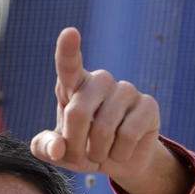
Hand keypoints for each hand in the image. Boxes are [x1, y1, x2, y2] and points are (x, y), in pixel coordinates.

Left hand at [31, 27, 186, 193]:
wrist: (118, 161)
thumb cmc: (82, 149)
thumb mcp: (58, 152)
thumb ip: (46, 147)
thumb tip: (58, 147)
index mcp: (73, 85)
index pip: (69, 65)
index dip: (68, 50)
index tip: (69, 32)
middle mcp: (100, 81)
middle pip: (77, 112)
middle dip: (74, 144)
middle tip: (81, 154)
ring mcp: (126, 90)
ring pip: (103, 128)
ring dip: (98, 152)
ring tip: (101, 153)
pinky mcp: (148, 105)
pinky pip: (128, 135)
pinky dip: (119, 153)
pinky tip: (121, 151)